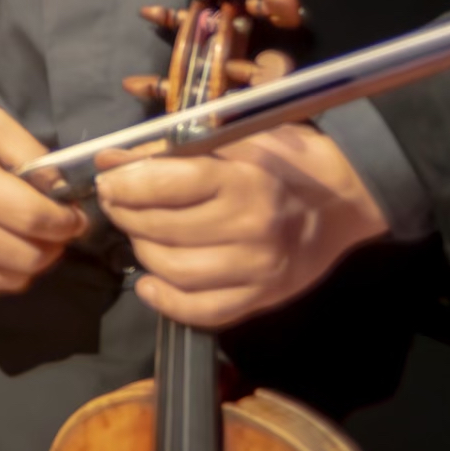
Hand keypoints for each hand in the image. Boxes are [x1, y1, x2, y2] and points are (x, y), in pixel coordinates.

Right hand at [0, 101, 85, 296]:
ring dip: (30, 262)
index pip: (36, 220)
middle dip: (54, 244)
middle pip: (31, 258)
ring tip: (25, 237)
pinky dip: (1, 272)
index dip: (67, 222)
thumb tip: (63, 192)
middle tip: (52, 227)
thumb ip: (31, 152)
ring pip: (13, 280)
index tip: (73, 215)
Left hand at [96, 121, 392, 329]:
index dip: (123, 185)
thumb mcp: (228, 139)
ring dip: (143, 254)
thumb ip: (166, 150)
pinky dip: (168, 302)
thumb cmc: (280, 160)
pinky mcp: (264, 298)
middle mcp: (250, 229)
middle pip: (161, 230)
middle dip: (127, 217)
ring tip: (140, 235)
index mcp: (241, 180)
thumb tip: (108, 160)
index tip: (108, 183)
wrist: (342, 200)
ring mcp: (258, 269)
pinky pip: (204, 311)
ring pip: (175, 272)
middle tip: (119, 206)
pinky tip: (151, 284)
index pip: (163, 186)